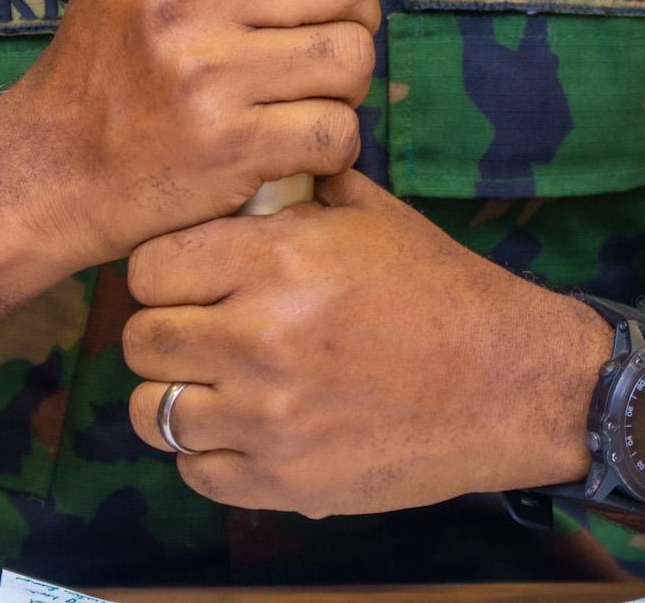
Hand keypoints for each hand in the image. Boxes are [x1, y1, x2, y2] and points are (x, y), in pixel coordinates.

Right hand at [0, 0, 380, 263]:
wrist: (50, 171)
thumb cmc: (108, 63)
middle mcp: (178, 3)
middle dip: (354, 1)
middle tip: (330, 24)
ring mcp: (207, 79)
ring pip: (351, 54)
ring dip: (348, 73)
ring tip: (313, 82)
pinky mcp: (232, 150)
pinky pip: (339, 129)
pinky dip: (335, 138)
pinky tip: (300, 135)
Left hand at [123, 168, 608, 515]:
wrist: (504, 381)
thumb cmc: (434, 286)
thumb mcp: (364, 211)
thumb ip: (291, 188)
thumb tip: (241, 163)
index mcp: (274, 260)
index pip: (148, 265)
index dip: (162, 267)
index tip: (183, 274)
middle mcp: (259, 338)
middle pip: (141, 338)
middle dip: (163, 327)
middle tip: (196, 326)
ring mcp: (267, 418)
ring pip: (152, 412)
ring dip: (175, 394)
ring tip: (209, 381)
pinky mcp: (282, 481)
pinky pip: (195, 471)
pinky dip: (208, 451)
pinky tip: (242, 426)